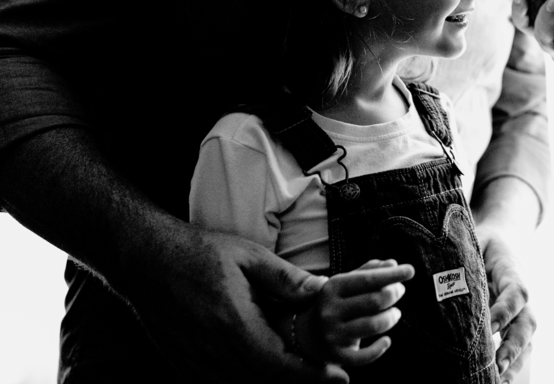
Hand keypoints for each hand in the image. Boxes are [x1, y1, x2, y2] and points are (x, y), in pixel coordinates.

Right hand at [121, 221, 347, 382]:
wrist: (144, 259)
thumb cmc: (198, 252)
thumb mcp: (249, 256)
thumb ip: (286, 279)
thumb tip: (322, 291)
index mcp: (233, 324)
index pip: (280, 366)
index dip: (312, 377)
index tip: (340, 378)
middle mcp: (212, 350)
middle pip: (265, 380)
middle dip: (299, 379)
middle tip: (327, 371)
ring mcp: (193, 360)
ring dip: (272, 379)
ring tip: (298, 365)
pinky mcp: (181, 363)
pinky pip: (220, 382)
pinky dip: (245, 377)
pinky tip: (259, 360)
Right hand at [296, 259, 413, 366]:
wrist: (306, 333)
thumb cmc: (336, 301)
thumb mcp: (346, 282)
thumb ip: (368, 271)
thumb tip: (392, 263)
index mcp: (333, 287)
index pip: (368, 279)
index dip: (392, 275)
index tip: (410, 270)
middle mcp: (330, 310)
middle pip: (374, 301)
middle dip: (394, 294)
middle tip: (400, 291)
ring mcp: (332, 334)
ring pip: (373, 325)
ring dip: (391, 318)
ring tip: (395, 313)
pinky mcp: (336, 355)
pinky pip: (364, 356)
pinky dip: (380, 348)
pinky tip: (386, 340)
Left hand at [476, 227, 535, 382]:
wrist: (508, 239)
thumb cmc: (484, 241)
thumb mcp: (476, 240)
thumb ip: (463, 255)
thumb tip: (436, 269)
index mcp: (513, 271)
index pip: (516, 294)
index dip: (505, 311)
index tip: (491, 327)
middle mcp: (523, 294)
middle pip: (527, 322)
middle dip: (513, 345)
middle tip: (497, 364)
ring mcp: (523, 310)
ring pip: (527, 340)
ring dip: (514, 362)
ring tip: (498, 381)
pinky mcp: (517, 323)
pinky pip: (520, 347)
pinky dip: (512, 365)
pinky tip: (498, 380)